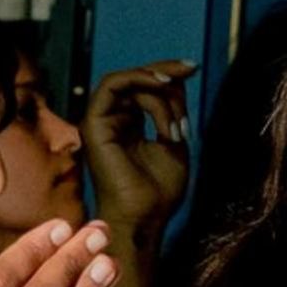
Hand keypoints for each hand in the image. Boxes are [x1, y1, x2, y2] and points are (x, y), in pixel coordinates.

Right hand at [79, 59, 195, 250]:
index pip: (143, 88)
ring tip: (176, 119)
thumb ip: (173, 111)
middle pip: (135, 79)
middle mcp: (111, 121)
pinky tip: (162, 88)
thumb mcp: (175, 141)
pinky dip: (139, 80)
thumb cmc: (159, 192)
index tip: (193, 67)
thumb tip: (175, 80)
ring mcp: (100, 122)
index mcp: (127, 125)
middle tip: (191, 68)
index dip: (167, 74)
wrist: (145, 218)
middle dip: (165, 71)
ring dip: (158, 88)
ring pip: (127, 81)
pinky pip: (111, 85)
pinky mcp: (93, 124)